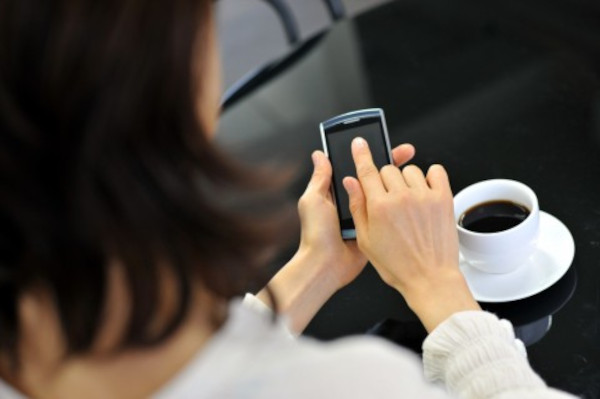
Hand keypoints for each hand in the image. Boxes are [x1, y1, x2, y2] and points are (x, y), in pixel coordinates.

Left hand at [257, 143, 414, 332]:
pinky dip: (397, 205)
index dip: (369, 155)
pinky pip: (385, 213)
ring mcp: (363, 215)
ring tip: (412, 170)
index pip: (355, 167)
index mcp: (335, 193)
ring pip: (381, 194)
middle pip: (373, 178)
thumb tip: (319, 155)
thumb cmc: (316, 233)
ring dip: (395, 184)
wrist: (325, 266)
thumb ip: (320, 177)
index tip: (382, 143)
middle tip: (408, 152)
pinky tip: (410, 195)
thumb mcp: (314, 199)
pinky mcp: (373, 228)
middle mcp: (350, 201)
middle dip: (390, 164)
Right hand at [343, 138, 479, 331]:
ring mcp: (424, 197)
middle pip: (388, 169)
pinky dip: (430, 176)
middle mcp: (402, 197)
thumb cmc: (398, 265)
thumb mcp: (366, 240)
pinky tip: (425, 191)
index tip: (359, 144)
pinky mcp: (444, 199)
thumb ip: (357, 207)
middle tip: (388, 198)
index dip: (361, 154)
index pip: (367, 171)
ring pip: (410, 170)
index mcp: (379, 207)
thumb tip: (351, 183)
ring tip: (408, 201)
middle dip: (384, 180)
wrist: (430, 279)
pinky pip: (437, 171)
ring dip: (406, 180)